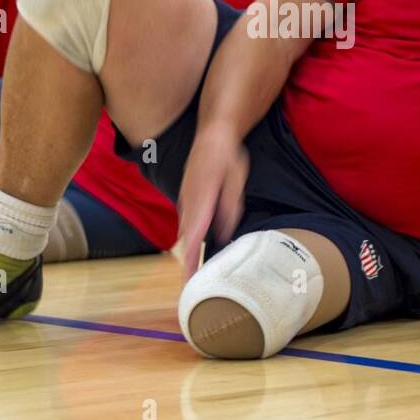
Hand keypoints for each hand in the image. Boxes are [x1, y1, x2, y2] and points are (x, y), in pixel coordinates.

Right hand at [175, 124, 248, 278]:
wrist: (212, 135)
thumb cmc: (227, 158)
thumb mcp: (235, 182)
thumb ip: (230, 209)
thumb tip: (225, 234)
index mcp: (201, 200)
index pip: (193, 236)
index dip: (190, 260)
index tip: (189, 278)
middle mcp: (189, 202)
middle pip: (185, 238)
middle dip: (187, 262)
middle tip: (192, 284)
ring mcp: (185, 198)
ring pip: (184, 230)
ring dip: (187, 250)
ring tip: (192, 271)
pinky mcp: (186, 196)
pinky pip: (186, 221)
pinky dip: (189, 236)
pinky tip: (194, 245)